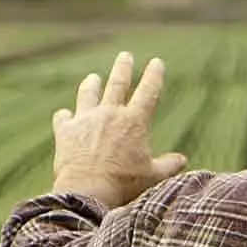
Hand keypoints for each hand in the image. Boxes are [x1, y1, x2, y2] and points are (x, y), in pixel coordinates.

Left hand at [49, 51, 187, 209]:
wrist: (88, 191)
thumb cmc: (124, 185)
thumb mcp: (152, 176)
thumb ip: (168, 165)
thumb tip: (183, 160)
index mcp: (134, 121)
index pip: (149, 90)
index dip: (154, 74)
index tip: (157, 62)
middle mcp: (110, 113)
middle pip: (118, 82)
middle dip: (123, 67)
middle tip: (125, 56)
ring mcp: (86, 119)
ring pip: (88, 93)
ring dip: (91, 84)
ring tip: (93, 78)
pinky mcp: (65, 131)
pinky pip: (63, 117)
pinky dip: (65, 116)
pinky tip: (64, 116)